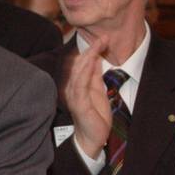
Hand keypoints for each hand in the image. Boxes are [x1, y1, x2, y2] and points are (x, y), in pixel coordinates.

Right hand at [62, 38, 110, 158]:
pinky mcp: (78, 104)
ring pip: (79, 71)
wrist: (92, 138)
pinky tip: (91, 61)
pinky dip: (85, 71)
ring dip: (89, 56)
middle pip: (79, 64)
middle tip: (102, 37)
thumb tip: (96, 58)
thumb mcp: (97, 91)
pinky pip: (80, 85)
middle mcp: (72, 88)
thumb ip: (95, 76)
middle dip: (91, 49)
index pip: (82, 63)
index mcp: (77, 84)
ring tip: (98, 45)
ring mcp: (74, 96)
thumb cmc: (95, 116)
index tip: (102, 39)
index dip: (91, 50)